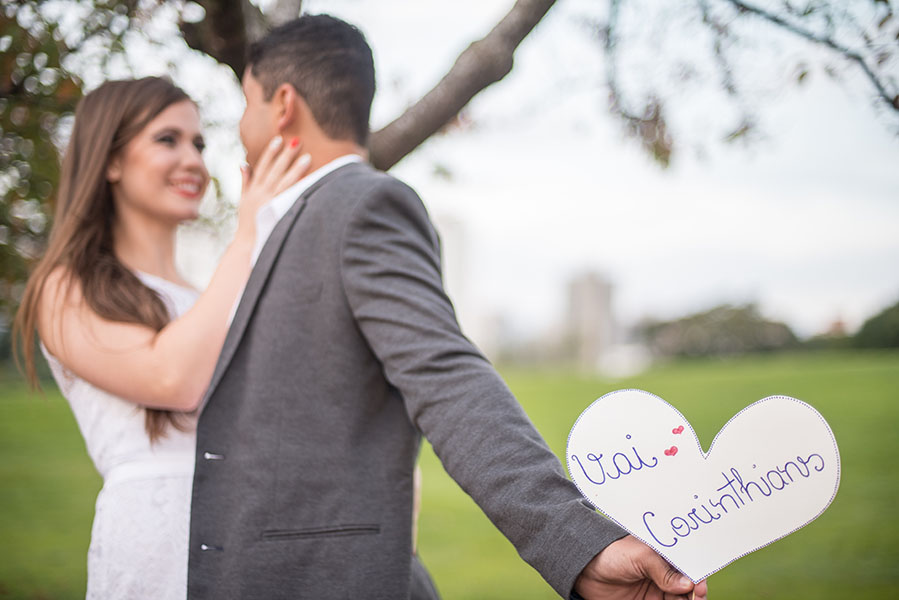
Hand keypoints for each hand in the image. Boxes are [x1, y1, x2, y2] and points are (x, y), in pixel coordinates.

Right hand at [236, 135, 310, 242]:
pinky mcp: (278, 214)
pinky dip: (298, 189)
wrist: (247, 245)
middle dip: (285, 156)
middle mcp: (261, 194)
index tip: (278, 140)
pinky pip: (290, 198)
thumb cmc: (247, 223)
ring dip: (296, 169)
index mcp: (253, 190)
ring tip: (307, 158)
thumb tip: (243, 163)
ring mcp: (270, 204)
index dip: (270, 153)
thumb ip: (245, 181)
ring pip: (285, 183)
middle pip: (275, 171)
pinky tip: (309, 181)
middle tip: (296, 141)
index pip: (262, 166)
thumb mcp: (243, 200)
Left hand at [574, 536, 708, 599]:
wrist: (586, 572)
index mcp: (664, 557)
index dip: (697, 575)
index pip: (688, 566)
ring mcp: (658, 591)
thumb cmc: (612, 554)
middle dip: (696, 592)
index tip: (700, 584)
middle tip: (698, 596)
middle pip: (689, 587)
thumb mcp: (640, 555)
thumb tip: (687, 584)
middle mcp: (664, 575)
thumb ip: (663, 570)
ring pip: (681, 599)